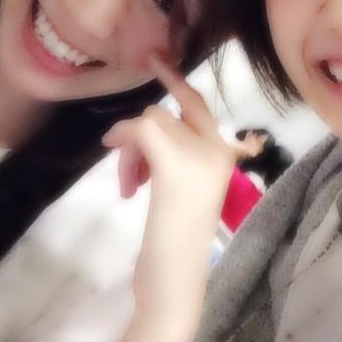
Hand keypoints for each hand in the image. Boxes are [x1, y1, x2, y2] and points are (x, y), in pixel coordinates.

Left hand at [103, 56, 234, 327]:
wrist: (177, 281)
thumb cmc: (177, 243)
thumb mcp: (184, 192)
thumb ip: (177, 158)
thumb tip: (146, 136)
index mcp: (224, 156)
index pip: (200, 106)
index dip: (176, 81)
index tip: (157, 60)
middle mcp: (218, 149)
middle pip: (173, 109)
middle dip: (142, 124)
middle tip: (117, 139)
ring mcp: (200, 155)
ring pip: (152, 120)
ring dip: (130, 150)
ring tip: (131, 187)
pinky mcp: (175, 164)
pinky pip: (142, 130)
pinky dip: (124, 145)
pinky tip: (125, 180)